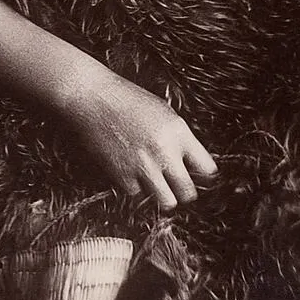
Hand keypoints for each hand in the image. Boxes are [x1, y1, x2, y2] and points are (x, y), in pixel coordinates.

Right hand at [69, 64, 216, 211]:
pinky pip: (139, 196)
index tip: (197, 175)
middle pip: (189, 193)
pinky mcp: (123, 177)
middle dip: (185, 191)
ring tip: (156, 183)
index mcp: (178, 132)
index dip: (203, 175)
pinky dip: (136, 188)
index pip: (207, 169)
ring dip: (163, 196)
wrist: (92, 97)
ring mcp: (144, 167)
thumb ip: (179, 139)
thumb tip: (190, 164)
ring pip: (167, 203)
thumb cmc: (127, 100)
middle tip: (177, 185)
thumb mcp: (163, 112)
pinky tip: (132, 171)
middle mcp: (165, 152)